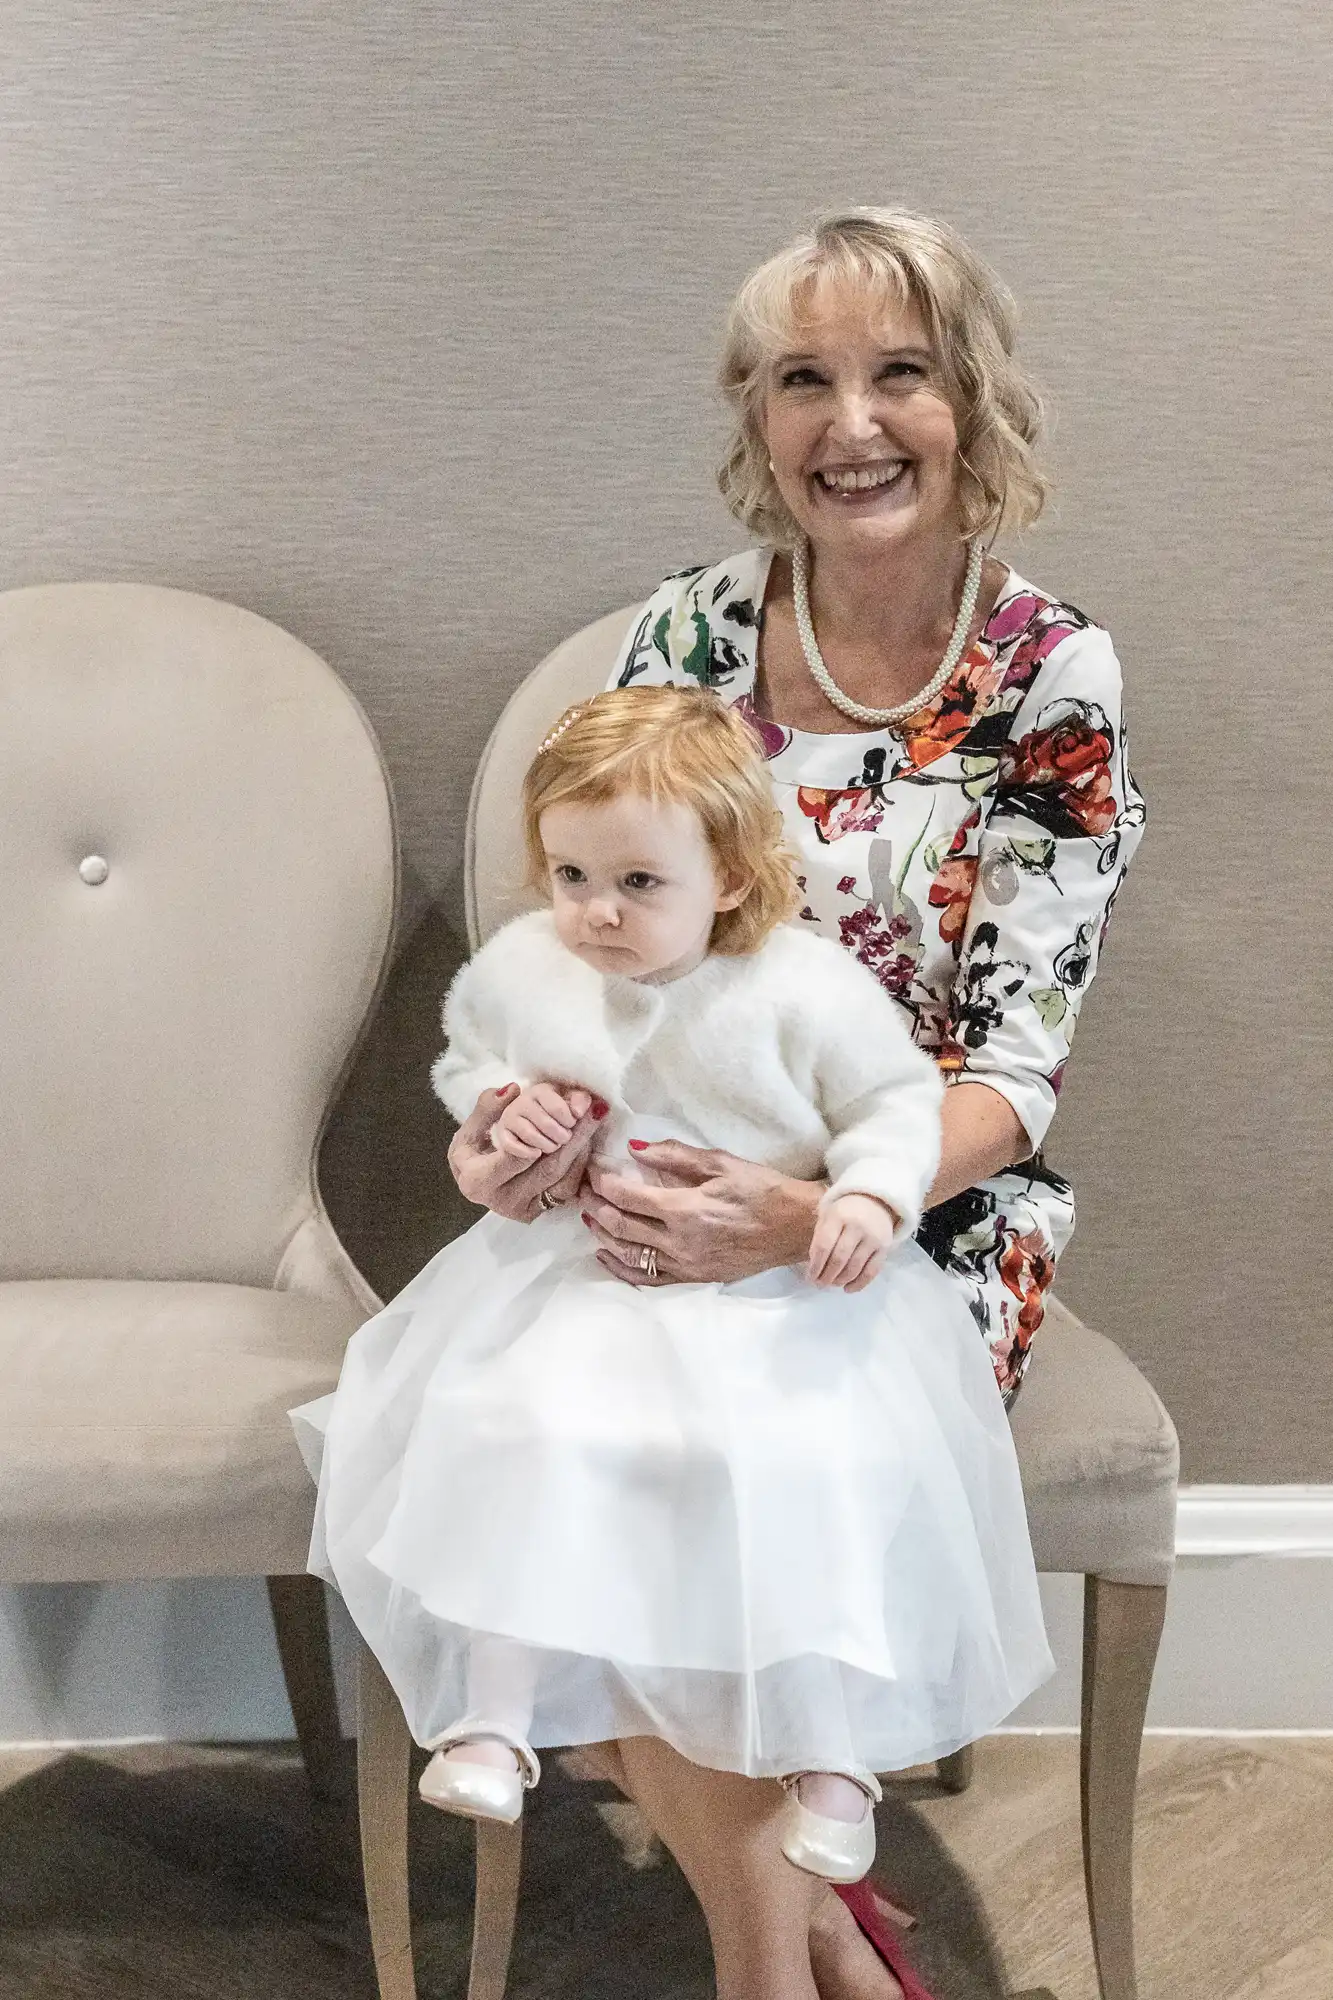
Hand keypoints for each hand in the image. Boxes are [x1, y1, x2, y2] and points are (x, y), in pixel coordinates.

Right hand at [448, 1083, 605, 1221]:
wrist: (477, 1188)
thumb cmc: (471, 1157)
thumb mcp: (467, 1132)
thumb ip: (485, 1110)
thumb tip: (512, 1090)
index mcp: (480, 1181)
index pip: (518, 1155)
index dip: (542, 1134)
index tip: (566, 1112)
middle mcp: (504, 1202)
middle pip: (548, 1169)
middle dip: (574, 1137)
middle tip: (593, 1110)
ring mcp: (526, 1211)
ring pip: (564, 1181)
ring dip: (582, 1148)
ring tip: (594, 1119)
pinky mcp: (542, 1213)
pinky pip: (568, 1190)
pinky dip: (580, 1163)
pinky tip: (586, 1141)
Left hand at [580, 1141, 823, 1285]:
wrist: (795, 1228)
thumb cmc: (763, 1190)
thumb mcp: (721, 1163)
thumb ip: (675, 1156)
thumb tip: (636, 1148)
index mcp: (686, 1210)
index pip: (627, 1197)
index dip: (604, 1182)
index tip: (593, 1169)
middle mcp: (680, 1242)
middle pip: (621, 1225)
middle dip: (596, 1206)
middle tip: (584, 1191)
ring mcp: (685, 1264)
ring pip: (628, 1254)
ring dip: (603, 1235)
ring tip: (589, 1217)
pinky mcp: (693, 1278)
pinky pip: (647, 1278)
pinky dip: (621, 1267)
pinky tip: (606, 1254)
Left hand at [807, 1193, 897, 1292]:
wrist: (875, 1200)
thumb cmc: (845, 1211)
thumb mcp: (828, 1216)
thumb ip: (820, 1237)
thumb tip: (814, 1266)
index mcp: (838, 1216)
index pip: (824, 1246)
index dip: (816, 1265)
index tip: (810, 1277)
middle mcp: (857, 1226)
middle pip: (839, 1259)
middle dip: (827, 1276)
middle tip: (820, 1284)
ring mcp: (873, 1238)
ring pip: (855, 1267)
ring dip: (841, 1281)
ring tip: (832, 1284)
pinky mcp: (885, 1248)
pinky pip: (872, 1271)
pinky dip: (859, 1284)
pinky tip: (848, 1289)